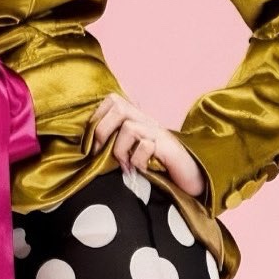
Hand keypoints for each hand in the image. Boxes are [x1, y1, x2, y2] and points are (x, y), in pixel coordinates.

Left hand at [88, 93, 208, 199]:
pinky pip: (145, 146)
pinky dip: (137, 161)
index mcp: (136, 119)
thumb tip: (89, 148)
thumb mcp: (130, 153)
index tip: (92, 142)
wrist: (189, 177)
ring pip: (128, 127)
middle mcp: (147, 121)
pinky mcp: (168, 147)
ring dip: (120, 150)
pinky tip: (140, 170)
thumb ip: (114, 145)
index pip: (112, 100)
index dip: (97, 117)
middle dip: (102, 130)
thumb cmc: (156, 167)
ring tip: (124, 165)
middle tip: (100, 153)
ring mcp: (158, 132)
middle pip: (118, 105)